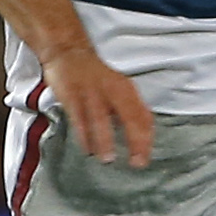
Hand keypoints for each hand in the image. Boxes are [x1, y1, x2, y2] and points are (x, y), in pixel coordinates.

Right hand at [46, 42, 154, 166]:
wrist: (69, 53)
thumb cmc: (97, 77)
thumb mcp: (118, 88)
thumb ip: (130, 109)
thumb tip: (144, 135)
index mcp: (127, 90)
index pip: (144, 116)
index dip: (147, 138)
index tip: (146, 157)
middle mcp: (113, 91)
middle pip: (129, 118)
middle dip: (134, 142)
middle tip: (136, 163)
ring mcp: (92, 93)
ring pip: (102, 121)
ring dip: (105, 142)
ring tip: (108, 160)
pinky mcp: (73, 96)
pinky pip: (80, 119)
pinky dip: (83, 135)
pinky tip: (87, 149)